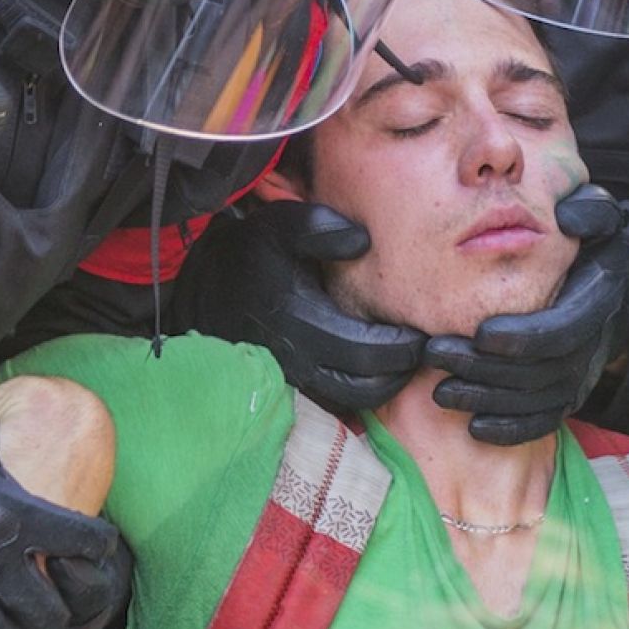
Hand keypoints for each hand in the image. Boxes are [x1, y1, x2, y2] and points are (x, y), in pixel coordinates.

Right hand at [170, 201, 425, 408]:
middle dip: (401, 371)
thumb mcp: (280, 226)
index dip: (402, 348)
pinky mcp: (289, 387)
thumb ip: (321, 229)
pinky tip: (374, 368)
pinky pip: (335, 402)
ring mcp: (292, 379)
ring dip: (384, 386)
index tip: (421, 333)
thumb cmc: (249, 255)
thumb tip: (362, 243)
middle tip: (422, 349)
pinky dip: (361, 390)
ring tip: (403, 361)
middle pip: (366, 386)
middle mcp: (297, 360)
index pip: (367, 352)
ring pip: (352, 402)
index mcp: (300, 322)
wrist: (206, 287)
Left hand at [425, 185, 628, 445]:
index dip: (523, 337)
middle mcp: (592, 345)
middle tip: (434, 355)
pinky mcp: (566, 397)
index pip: (562, 330)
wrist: (615, 294)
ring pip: (534, 401)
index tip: (480, 332)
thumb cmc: (593, 247)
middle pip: (539, 371)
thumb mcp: (601, 220)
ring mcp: (579, 376)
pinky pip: (541, 423)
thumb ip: (590, 211)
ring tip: (438, 389)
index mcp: (598, 299)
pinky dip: (509, 430)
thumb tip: (567, 217)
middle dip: (485, 368)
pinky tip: (472, 426)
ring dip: (486, 400)